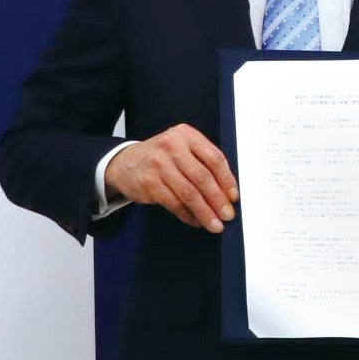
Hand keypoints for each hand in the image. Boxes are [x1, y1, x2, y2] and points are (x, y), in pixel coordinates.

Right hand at [105, 122, 237, 231]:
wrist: (124, 162)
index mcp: (186, 135)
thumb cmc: (160, 157)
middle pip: (202, 177)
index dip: (227, 180)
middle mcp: (172, 146)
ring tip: (214, 224)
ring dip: (204, 212)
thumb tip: (227, 192)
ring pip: (189, 193)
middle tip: (227, 215)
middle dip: (218, 200)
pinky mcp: (149, 182)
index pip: (214, 158)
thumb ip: (203, 163)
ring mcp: (159, 164)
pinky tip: (195, 220)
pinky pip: (174, 203)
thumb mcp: (182, 148)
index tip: (234, 197)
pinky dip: (187, 214)